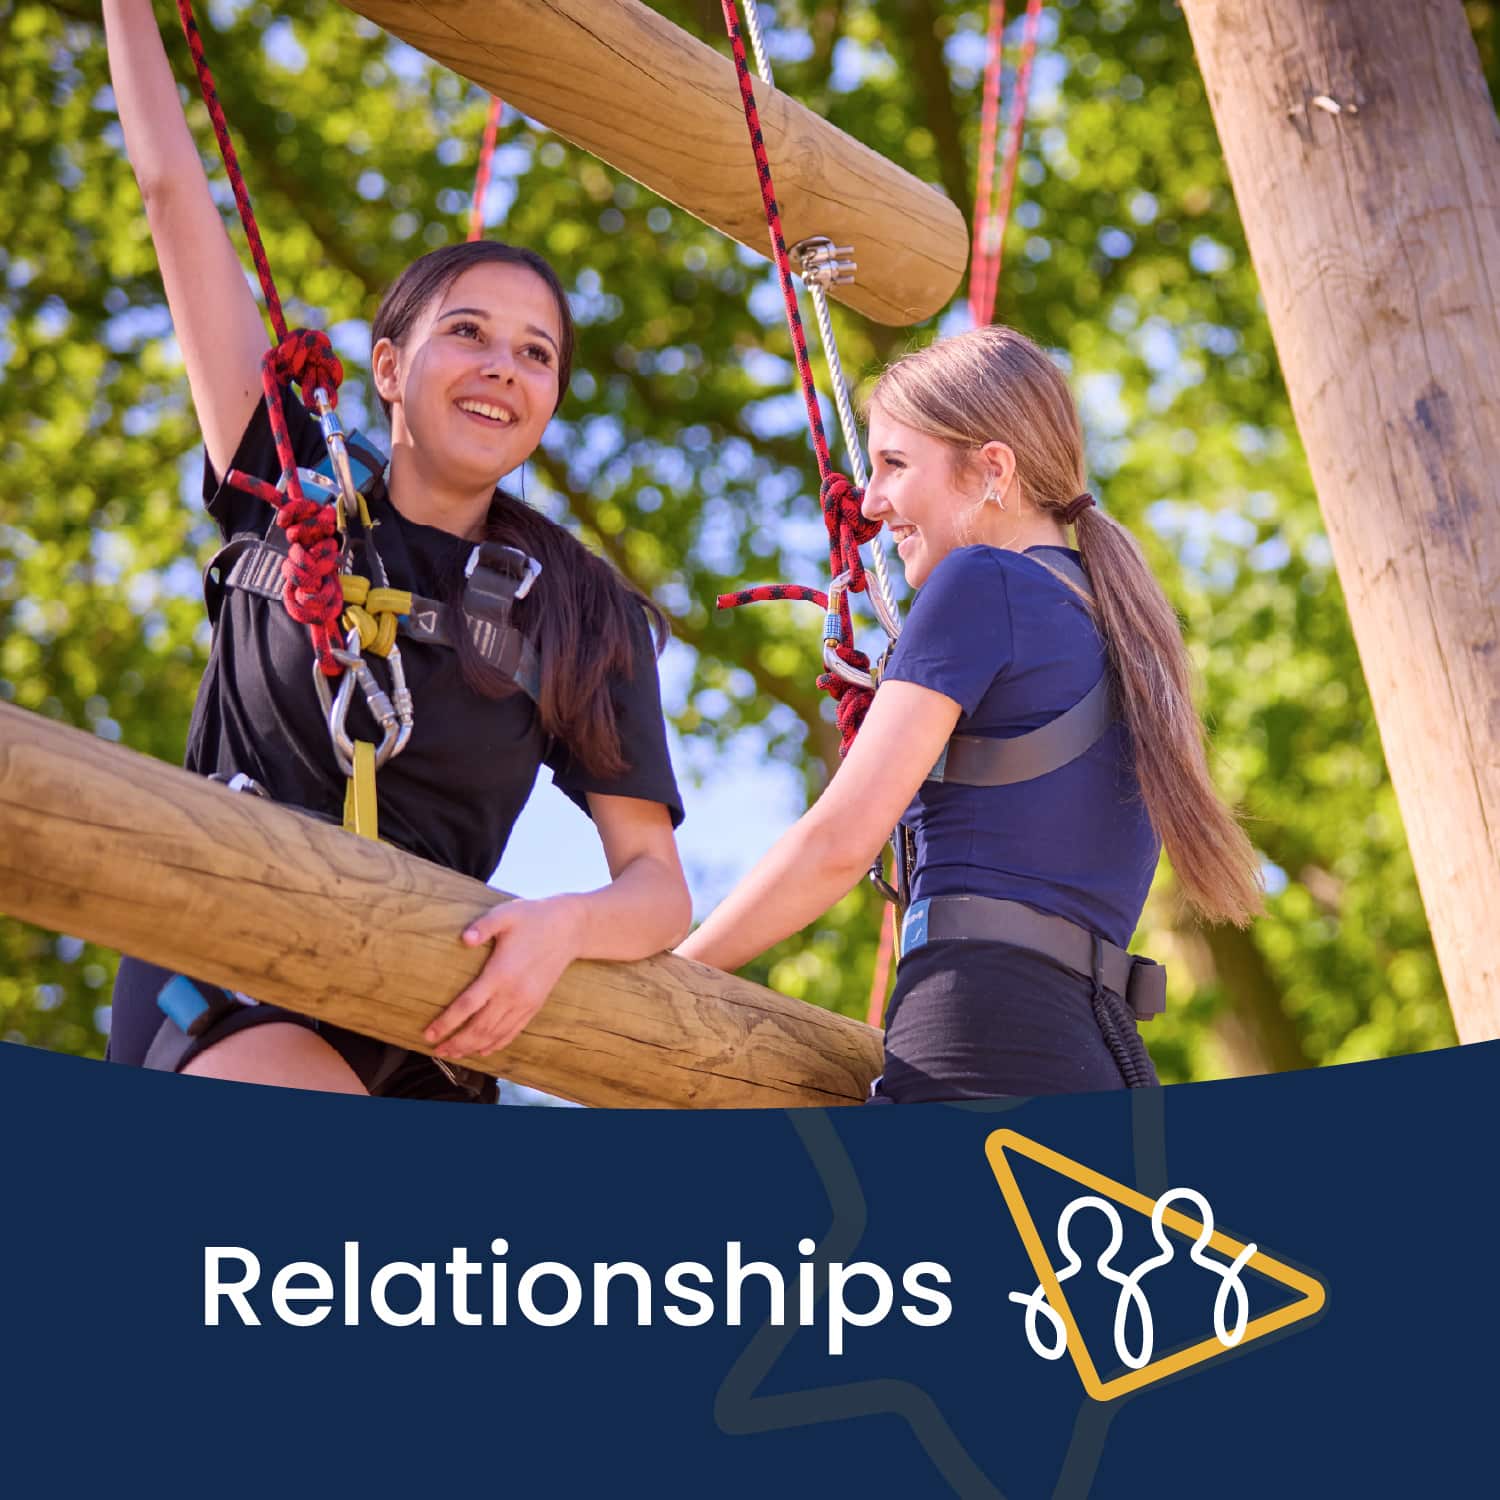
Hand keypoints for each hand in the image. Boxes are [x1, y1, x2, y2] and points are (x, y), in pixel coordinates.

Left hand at [425, 896, 582, 1059]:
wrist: (570, 928)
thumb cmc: (534, 918)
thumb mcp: (506, 914)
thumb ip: (483, 926)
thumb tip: (463, 939)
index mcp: (501, 974)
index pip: (467, 1006)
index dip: (446, 1023)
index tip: (429, 1033)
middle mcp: (513, 994)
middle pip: (479, 1028)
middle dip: (456, 1043)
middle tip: (436, 1050)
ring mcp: (526, 1002)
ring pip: (495, 1035)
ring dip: (472, 1048)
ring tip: (453, 1054)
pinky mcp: (535, 1005)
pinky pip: (513, 1032)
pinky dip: (496, 1044)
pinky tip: (483, 1050)